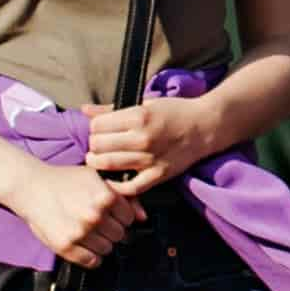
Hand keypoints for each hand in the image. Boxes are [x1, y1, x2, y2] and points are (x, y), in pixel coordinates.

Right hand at [9, 161, 143, 267]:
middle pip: (120, 235)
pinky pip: (92, 261)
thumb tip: (143, 217)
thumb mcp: (96, 178)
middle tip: (95, 222)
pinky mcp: (66, 246)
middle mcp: (95, 215)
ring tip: (86, 231)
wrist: (32, 187)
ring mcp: (80, 232)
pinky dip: (90, 257)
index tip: (109, 214)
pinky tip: (82, 244)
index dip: (119, 217)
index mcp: (105, 197)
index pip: (129, 219)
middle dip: (110, 230)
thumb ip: (124, 196)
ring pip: (107, 249)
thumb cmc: (64, 181)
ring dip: (100, 243)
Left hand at [83, 95, 202, 195]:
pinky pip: (130, 187)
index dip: (94, 127)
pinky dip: (116, 187)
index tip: (98, 129)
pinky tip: (110, 180)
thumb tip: (84, 110)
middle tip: (97, 145)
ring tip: (99, 159)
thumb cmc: (175, 111)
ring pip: (108, 165)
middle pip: (98, 145)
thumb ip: (112, 109)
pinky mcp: (158, 175)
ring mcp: (150, 159)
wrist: (205, 126)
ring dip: (98, 163)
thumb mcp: (145, 103)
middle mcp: (142, 138)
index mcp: (138, 116)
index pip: (97, 125)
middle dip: (93, 145)